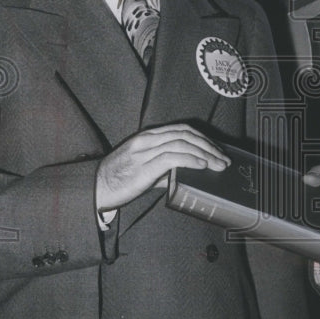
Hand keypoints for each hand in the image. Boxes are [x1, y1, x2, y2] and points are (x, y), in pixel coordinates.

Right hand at [96, 124, 229, 210]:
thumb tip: (185, 174)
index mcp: (148, 137)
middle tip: (223, 159)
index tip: (217, 149)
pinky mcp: (144, 167)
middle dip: (209, 145)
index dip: (203, 137)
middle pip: (186, 134)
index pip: (181, 130)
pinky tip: (202, 166)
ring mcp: (145, 152)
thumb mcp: (143, 168)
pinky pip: (172, 158)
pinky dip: (190, 160)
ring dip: (205, 154)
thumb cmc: (119, 180)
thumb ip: (164, 168)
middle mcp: (147, 140)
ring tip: (218, 165)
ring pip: (182, 144)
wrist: (96, 188)